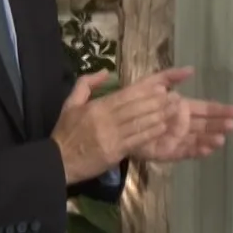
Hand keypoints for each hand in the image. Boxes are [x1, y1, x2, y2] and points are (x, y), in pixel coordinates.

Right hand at [51, 68, 191, 183]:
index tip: (163, 86)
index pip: (127, 95)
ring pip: (141, 122)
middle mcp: (107, 119)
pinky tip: (164, 126)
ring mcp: (112, 135)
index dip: (147, 90)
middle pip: (138, 107)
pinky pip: (137, 139)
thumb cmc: (65, 132)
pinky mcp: (115, 151)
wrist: (57, 161)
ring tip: (175, 109)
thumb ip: (86, 84)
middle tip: (176, 97)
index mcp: (97, 106)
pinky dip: (152, 132)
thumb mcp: (70, 104)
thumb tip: (105, 71)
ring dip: (160, 115)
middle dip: (159, 101)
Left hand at [132, 76, 232, 163]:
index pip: (204, 109)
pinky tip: (207, 149)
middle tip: (232, 123)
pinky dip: (196, 151)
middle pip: (205, 125)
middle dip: (218, 124)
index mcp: (181, 109)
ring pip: (198, 139)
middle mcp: (181, 125)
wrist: (116, 122)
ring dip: (210, 138)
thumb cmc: (133, 103)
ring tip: (221, 138)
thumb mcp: (150, 83)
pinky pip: (184, 152)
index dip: (219, 110)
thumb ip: (170, 76)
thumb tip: (191, 69)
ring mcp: (175, 139)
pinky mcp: (167, 152)